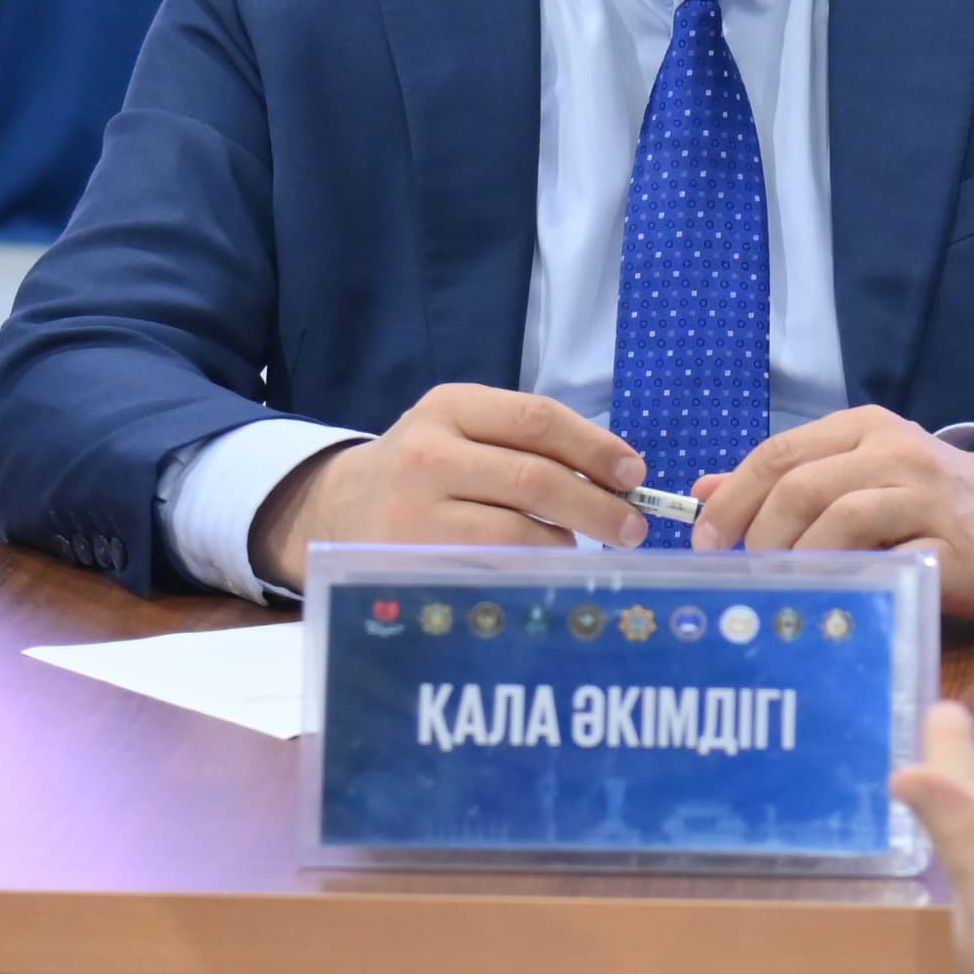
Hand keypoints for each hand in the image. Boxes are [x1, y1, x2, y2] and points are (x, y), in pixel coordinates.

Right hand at [249, 383, 649, 590]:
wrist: (339, 508)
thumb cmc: (426, 471)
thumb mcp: (464, 432)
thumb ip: (528, 444)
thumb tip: (618, 479)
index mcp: (450, 407)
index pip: (538, 419)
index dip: (596, 447)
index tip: (634, 473)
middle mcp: (428, 451)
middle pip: (534, 476)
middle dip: (597, 505)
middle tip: (632, 527)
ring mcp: (414, 508)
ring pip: (517, 528)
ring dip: (564, 540)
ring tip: (580, 546)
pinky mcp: (410, 557)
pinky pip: (491, 566)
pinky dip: (531, 567)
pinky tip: (542, 564)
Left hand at [687, 407, 973, 618]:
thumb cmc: (922, 502)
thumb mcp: (855, 475)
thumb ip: (785, 481)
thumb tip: (704, 491)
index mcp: (863, 429)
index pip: (779, 453)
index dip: (733, 499)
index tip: (705, 541)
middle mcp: (895, 452)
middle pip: (802, 486)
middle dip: (758, 535)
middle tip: (741, 572)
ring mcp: (928, 497)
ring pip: (842, 519)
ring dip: (798, 559)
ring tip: (780, 586)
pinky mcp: (954, 547)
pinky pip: (889, 562)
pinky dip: (852, 580)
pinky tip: (832, 599)